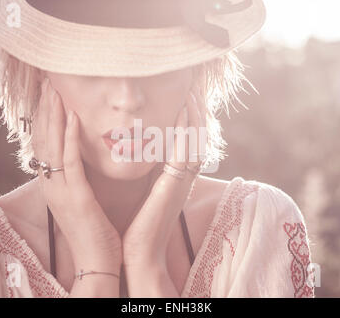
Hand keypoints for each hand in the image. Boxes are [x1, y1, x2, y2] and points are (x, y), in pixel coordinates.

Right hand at [31, 78, 121, 270]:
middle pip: (42, 140)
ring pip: (51, 145)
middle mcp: (50, 184)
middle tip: (48, 84)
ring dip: (53, 115)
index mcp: (53, 185)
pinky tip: (72, 117)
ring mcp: (60, 190)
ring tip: (55, 91)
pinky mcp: (75, 196)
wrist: (97, 260)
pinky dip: (68, 137)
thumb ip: (79, 178)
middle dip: (45, 110)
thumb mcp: (82, 200)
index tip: (50, 96)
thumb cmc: (95, 230)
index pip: (44, 145)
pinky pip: (69, 161)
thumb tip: (84, 158)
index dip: (45, 119)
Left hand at [122, 83, 206, 267]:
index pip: (190, 141)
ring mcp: (182, 181)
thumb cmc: (141, 225)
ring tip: (191, 91)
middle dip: (197, 111)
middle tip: (193, 86)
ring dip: (195, 115)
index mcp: (178, 178)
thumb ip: (152, 174)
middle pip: (198, 138)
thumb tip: (146, 154)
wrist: (141, 252)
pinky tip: (182, 110)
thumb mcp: (148, 193)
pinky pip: (184, 152)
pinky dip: (185, 131)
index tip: (186, 96)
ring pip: (196, 142)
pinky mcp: (174, 185)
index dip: (191, 118)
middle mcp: (185, 177)